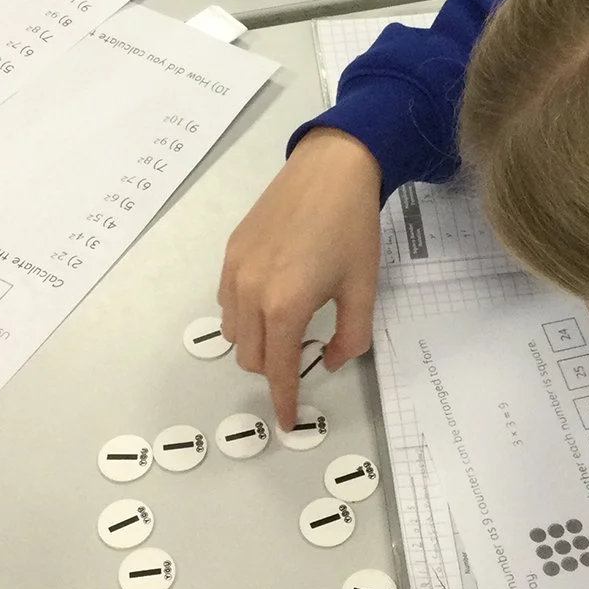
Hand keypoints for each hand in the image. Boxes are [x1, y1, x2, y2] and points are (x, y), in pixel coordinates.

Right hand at [218, 128, 382, 430]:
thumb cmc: (352, 228)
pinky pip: (226, 302)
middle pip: (250, 357)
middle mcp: (250, 292)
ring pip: (233, 333)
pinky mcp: (230, 252)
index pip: (277, 370)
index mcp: (285, 305)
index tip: (289, 420)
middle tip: (300, 358)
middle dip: (273, 370)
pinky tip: (269, 300)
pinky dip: (244, 316)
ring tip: (286, 326)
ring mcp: (234, 271)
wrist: (331, 168)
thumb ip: (350, 338)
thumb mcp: (363, 289)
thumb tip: (328, 361)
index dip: (284, 400)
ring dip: (256, 343)